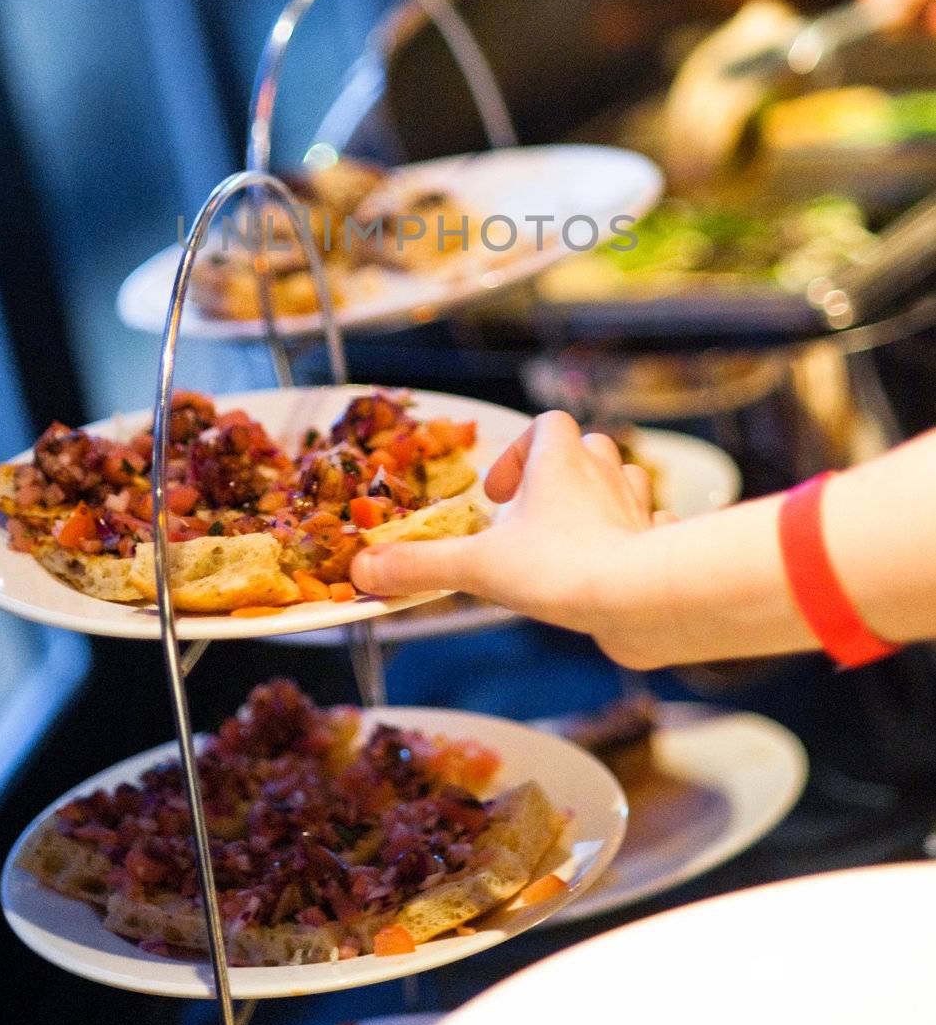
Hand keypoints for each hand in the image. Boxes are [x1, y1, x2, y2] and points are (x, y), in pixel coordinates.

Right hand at [350, 412, 672, 663]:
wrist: (639, 600)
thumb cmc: (559, 568)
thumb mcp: (477, 567)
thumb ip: (420, 566)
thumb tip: (363, 571)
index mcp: (559, 459)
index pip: (545, 425)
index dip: (519, 452)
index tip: (498, 496)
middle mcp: (603, 472)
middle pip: (586, 448)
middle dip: (558, 474)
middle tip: (530, 516)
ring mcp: (637, 507)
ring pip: (624, 480)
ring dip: (600, 498)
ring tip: (570, 536)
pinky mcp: (660, 543)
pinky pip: (654, 527)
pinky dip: (639, 537)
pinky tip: (621, 562)